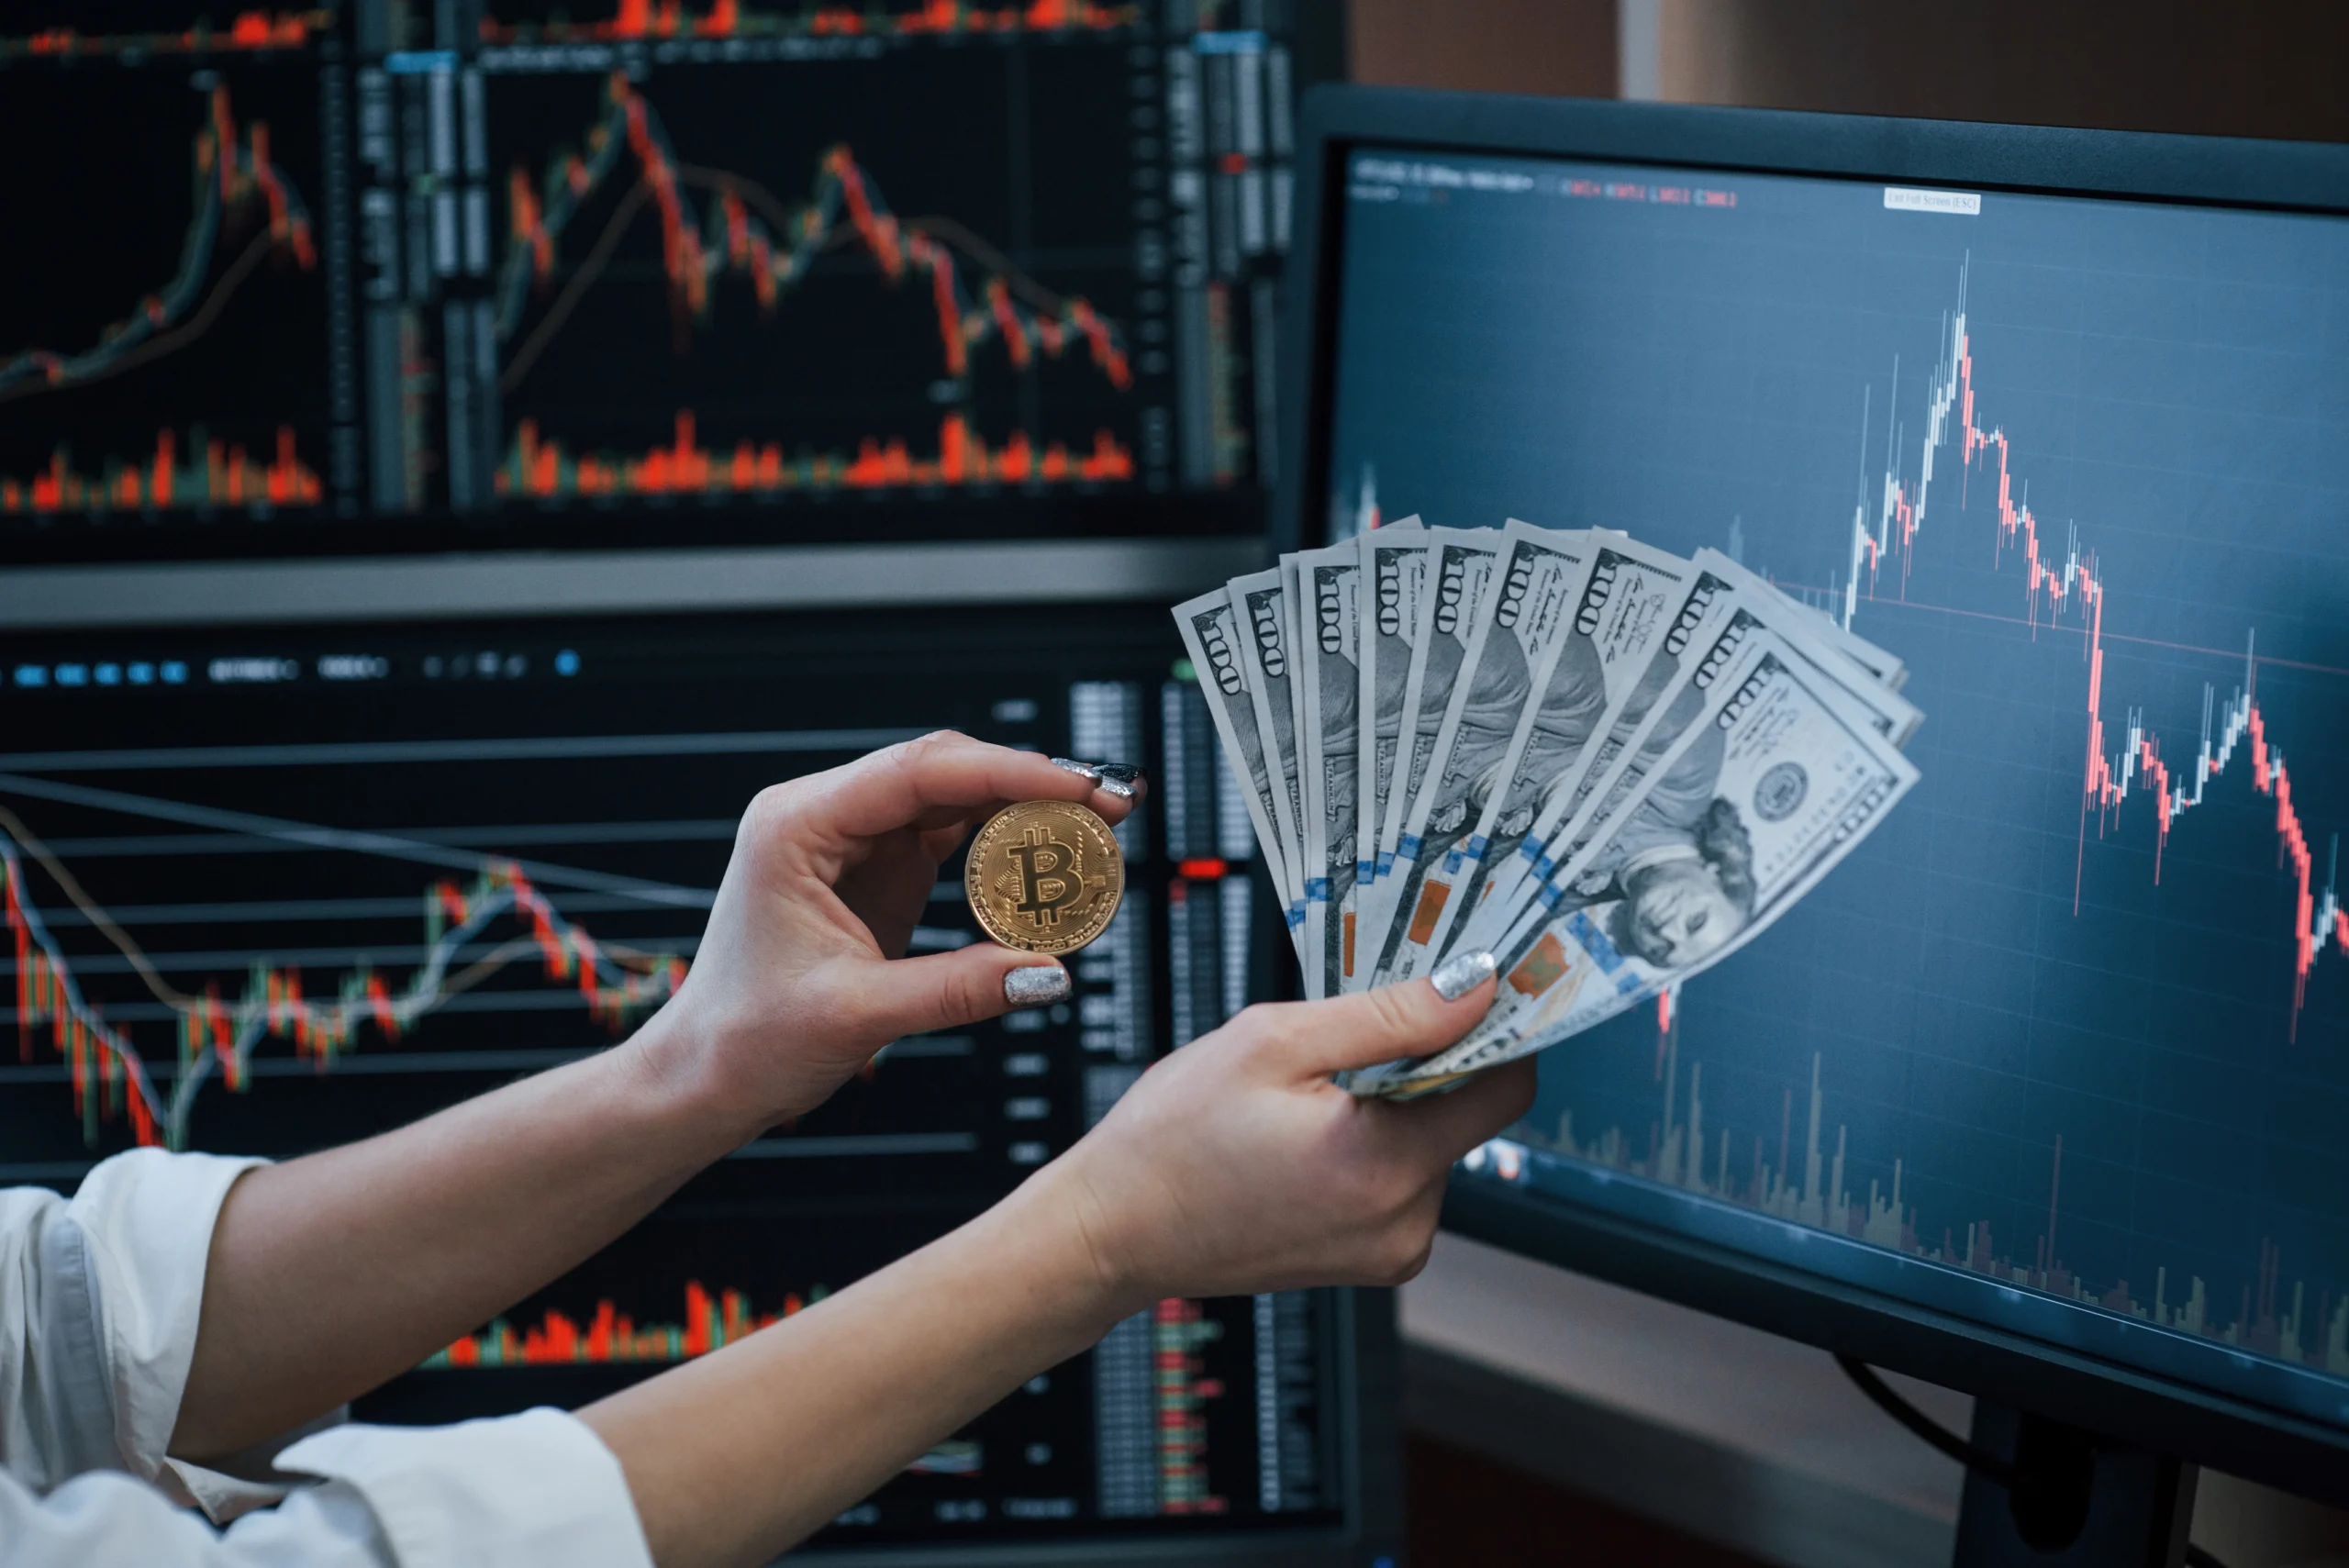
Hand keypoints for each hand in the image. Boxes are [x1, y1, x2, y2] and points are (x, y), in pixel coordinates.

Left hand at [637, 732, 1136, 1131]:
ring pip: (954, 800)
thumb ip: (957, 990)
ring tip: (1094, 824)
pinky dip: (1004, 845)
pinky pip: (952, 840)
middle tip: (1107, 803)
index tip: (1075, 785)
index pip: (918, 773)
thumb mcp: (856, 1015)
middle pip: (944, 772)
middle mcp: (824, 818)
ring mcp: (853, 843)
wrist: (706, 1075)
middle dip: (1030, 782)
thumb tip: (1046, 972)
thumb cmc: (744, 1039)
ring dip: (1024, 809)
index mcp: (797, 825)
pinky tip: (1050, 856)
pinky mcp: (878, 873)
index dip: (1007, 772)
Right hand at [1036, 963, 1533, 1306]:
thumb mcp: (1275, 1044)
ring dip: (1395, 1102)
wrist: (1113, 1232)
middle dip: (1425, 1062)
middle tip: (1356, 1030)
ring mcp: (1390, 1250)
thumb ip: (1389, 1015)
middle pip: (1466, 1114)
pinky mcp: (1372, 1259)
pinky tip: (1311, 1130)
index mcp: (1386, 1167)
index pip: (1505, 1087)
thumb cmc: (1172, 1140)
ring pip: (1434, 1143)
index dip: (1496, 1029)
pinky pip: (1402, 1179)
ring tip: (1313, 1092)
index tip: (1474, 988)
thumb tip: (1476, 988)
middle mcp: (1404, 1223)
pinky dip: (1375, 1142)